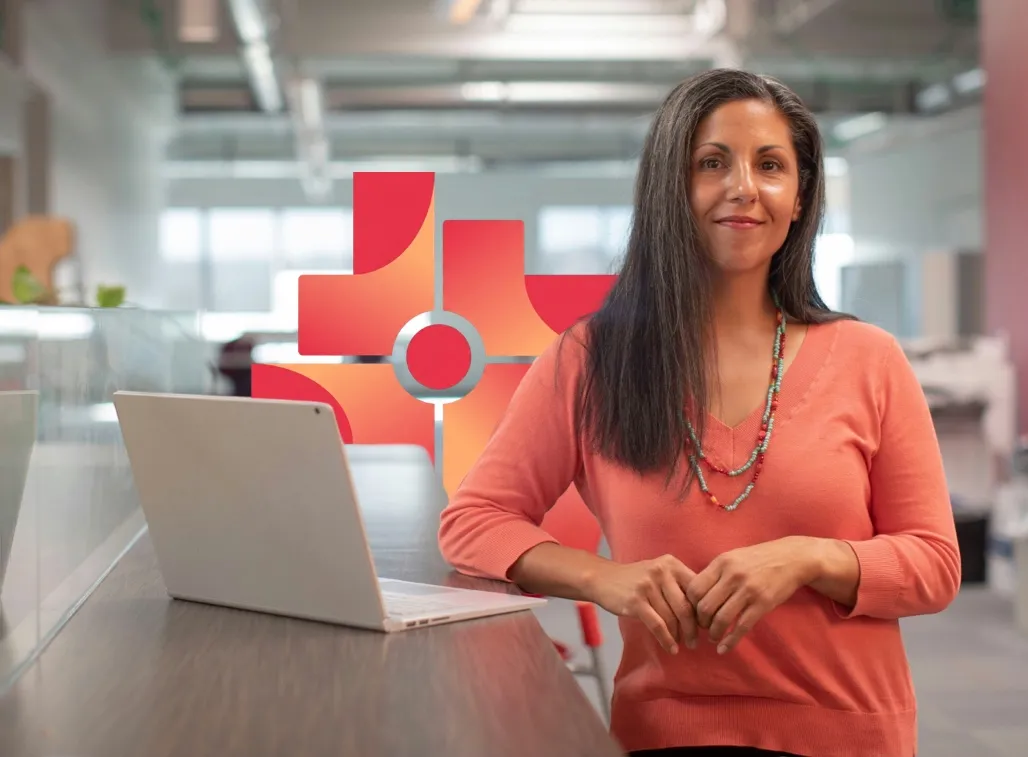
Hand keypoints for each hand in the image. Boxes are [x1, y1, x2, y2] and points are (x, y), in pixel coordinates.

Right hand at [586, 554, 697, 653]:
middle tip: (696, 641)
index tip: (705, 625)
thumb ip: (679, 585)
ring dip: (679, 636)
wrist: (602, 578)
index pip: (696, 590)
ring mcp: (648, 586)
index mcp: (672, 564)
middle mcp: (661, 572)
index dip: (703, 611)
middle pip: (686, 607)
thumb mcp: (659, 572)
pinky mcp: (636, 601)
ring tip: (682, 645)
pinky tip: (670, 648)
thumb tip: (704, 611)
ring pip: (672, 618)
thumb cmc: (635, 579)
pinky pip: (657, 625)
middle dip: (693, 628)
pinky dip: (666, 639)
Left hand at [686, 537, 819, 654]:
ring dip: (713, 633)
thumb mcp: (733, 557)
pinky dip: (730, 641)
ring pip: (721, 619)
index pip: (694, 589)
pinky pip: (742, 627)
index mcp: (721, 563)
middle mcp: (732, 576)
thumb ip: (715, 573)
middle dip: (700, 622)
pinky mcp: (763, 603)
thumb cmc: (758, 559)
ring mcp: (748, 590)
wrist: (791, 558)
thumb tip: (694, 595)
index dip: (691, 606)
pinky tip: (724, 649)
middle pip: (705, 606)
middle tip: (704, 627)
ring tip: (713, 638)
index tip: (694, 613)